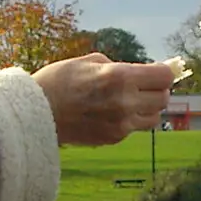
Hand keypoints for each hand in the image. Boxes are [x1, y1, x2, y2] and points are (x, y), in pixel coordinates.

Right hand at [31, 53, 174, 146]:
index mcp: (120, 77)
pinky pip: (134, 128)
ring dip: (147, 108)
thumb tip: (142, 72)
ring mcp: (120, 124)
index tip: (158, 70)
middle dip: (157, 90)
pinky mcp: (113, 138)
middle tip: (144, 85)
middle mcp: (125, 102)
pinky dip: (130, 120)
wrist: (35, 113)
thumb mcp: (90, 62)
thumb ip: (120, 66)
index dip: (164, 72)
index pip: (164, 77)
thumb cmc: (59, 81)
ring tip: (130, 100)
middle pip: (163, 98)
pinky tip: (112, 112)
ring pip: (153, 117)